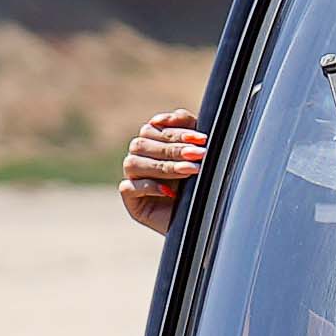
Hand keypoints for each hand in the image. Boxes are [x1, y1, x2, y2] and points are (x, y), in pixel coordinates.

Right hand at [119, 111, 207, 232]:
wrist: (208, 218)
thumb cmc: (205, 183)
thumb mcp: (200, 155)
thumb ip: (188, 131)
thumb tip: (168, 117)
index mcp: (154, 143)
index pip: (154, 129)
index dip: (175, 131)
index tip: (201, 138)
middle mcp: (140, 158)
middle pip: (141, 144)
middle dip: (173, 148)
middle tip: (199, 154)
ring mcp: (133, 179)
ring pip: (133, 163)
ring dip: (163, 166)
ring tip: (191, 171)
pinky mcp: (132, 201)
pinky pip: (128, 187)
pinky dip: (149, 186)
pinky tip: (170, 191)